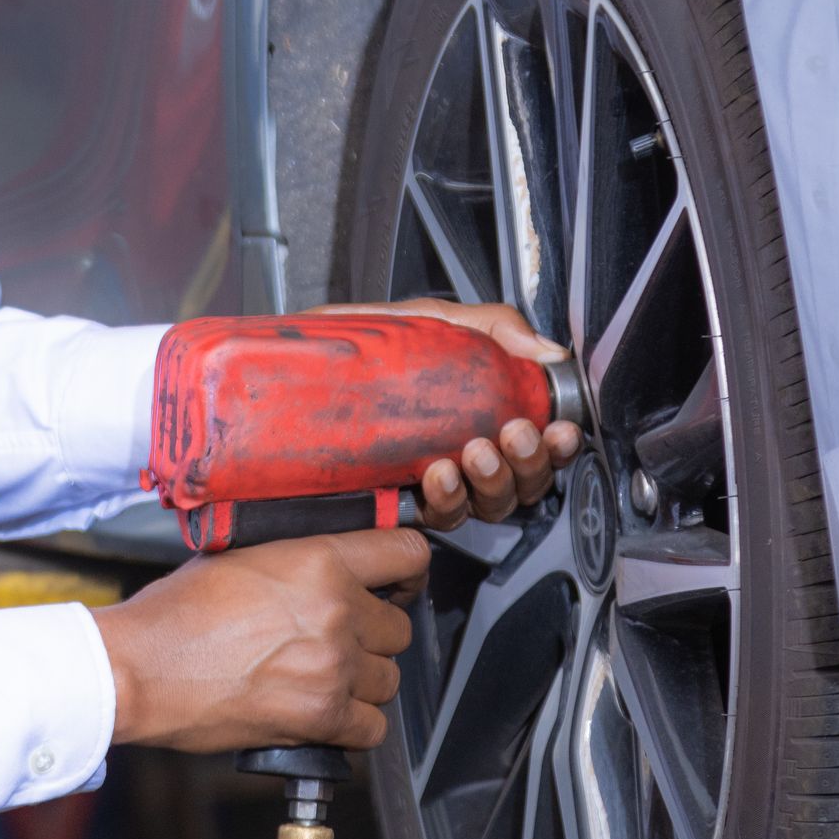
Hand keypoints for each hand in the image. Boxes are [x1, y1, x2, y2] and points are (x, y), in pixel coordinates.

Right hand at [92, 523, 430, 754]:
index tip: (400, 583)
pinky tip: (323, 713)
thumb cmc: (175, 613)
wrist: (142, 668)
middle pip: (399, 629)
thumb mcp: (238, 556)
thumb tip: (323, 563)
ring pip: (389, 680)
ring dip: (362, 682)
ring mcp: (333, 667)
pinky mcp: (321, 716)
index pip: (408, 553)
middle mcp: (336, 611)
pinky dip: (353, 726)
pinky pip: (374, 728)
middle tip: (335, 640)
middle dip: (372, 636)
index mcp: (319, 560)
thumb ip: (294, 558)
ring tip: (321, 678)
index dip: (409, 570)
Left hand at [321, 295, 582, 529]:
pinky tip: (438, 473)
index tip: (559, 428)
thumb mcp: (426, 320)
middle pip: (520, 485)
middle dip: (528, 464)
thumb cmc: (351, 347)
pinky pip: (433, 518)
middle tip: (514, 433)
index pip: (534, 444)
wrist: (279, 368)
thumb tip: (545, 349)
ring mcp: (425, 481)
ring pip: (484, 507)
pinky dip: (446, 500)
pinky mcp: (391, 502)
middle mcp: (457, 453)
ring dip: (492, 483)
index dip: (557, 445)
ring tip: (475, 451)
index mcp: (475, 414)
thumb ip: (489, 327)